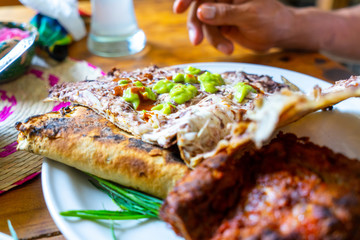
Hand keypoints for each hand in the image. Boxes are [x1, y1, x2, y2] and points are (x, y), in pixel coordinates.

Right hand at [173, 0, 295, 53]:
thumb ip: (225, 13)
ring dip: (211, 38)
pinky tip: (228, 48)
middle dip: (196, 24)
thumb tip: (201, 12)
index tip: (178, 8)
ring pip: (202, 22)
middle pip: (199, 6)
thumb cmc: (270, 20)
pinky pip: (209, 32)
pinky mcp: (220, 22)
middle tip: (195, 41)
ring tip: (228, 50)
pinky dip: (216, 42)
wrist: (279, 34)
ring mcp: (220, 9)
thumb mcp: (248, 16)